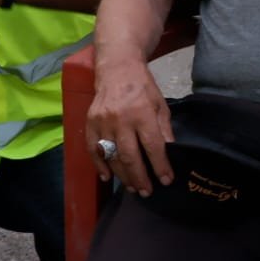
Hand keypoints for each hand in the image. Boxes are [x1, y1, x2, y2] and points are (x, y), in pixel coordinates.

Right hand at [84, 57, 172, 196]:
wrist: (117, 69)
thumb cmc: (143, 88)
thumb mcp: (161, 105)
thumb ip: (164, 130)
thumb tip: (169, 154)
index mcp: (142, 113)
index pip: (153, 146)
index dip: (160, 166)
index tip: (166, 180)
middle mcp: (121, 119)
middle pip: (130, 156)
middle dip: (140, 178)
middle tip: (147, 192)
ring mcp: (103, 122)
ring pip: (112, 157)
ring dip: (122, 176)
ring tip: (133, 187)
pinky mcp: (90, 123)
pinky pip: (93, 150)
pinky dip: (100, 166)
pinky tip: (108, 177)